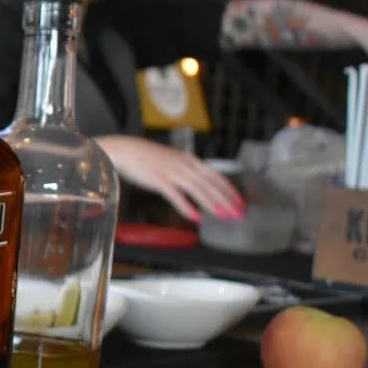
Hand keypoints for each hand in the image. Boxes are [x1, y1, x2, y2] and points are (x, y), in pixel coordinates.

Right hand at [96, 136, 244, 222]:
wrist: (127, 150)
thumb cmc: (148, 157)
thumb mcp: (173, 161)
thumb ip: (187, 171)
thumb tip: (200, 185)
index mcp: (190, 161)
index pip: (216, 176)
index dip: (230, 190)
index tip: (240, 202)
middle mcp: (185, 165)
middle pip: (211, 184)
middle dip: (226, 200)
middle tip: (238, 214)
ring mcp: (173, 173)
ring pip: (198, 189)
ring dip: (211, 203)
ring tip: (222, 215)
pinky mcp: (159, 180)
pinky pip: (176, 195)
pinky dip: (186, 206)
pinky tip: (195, 217)